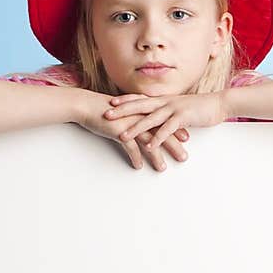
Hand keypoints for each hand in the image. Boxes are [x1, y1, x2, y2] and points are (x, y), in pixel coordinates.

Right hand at [75, 90, 189, 171]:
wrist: (86, 105)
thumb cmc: (105, 109)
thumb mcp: (125, 111)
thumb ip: (136, 116)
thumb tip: (143, 124)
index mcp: (142, 111)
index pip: (164, 121)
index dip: (175, 130)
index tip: (186, 138)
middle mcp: (139, 117)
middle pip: (161, 133)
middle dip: (174, 146)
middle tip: (184, 157)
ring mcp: (130, 124)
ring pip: (148, 142)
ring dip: (156, 156)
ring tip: (162, 168)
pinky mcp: (118, 131)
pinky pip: (129, 147)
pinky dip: (134, 157)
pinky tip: (138, 166)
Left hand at [103, 91, 225, 153]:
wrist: (218, 104)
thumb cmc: (199, 108)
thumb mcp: (178, 108)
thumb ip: (166, 112)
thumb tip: (157, 118)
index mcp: (163, 100)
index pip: (140, 99)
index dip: (125, 100)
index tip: (110, 104)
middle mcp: (165, 102)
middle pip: (139, 106)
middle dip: (122, 111)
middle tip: (106, 116)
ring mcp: (174, 109)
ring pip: (150, 119)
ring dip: (135, 128)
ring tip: (122, 136)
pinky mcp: (183, 118)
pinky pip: (167, 129)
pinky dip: (157, 138)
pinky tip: (149, 146)